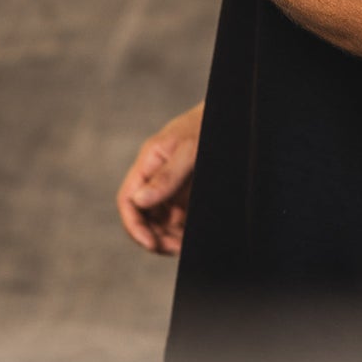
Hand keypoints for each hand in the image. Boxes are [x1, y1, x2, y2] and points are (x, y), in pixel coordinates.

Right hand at [116, 104, 203, 254]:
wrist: (232, 114)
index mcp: (149, 161)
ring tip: (186, 245)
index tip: (150, 244)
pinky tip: (192, 237)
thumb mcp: (190, 149)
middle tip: (176, 248)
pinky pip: (178, 218)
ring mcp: (172, 185)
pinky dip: (182, 231)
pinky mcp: (187, 192)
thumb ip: (166, 175)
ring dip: (168, 237)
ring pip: (160, 221)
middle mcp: (156, 176)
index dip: (134, 226)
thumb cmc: (210, 124)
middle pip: (143, 216)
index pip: (128, 200)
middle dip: (154, 236)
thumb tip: (139, 202)